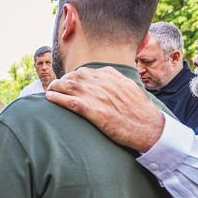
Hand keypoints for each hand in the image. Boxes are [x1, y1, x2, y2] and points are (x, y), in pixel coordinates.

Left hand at [46, 66, 164, 152]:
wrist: (148, 126)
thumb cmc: (140, 110)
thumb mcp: (129, 87)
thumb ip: (116, 79)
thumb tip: (106, 74)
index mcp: (111, 77)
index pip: (85, 72)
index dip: (73, 76)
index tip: (67, 81)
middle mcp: (102, 83)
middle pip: (74, 76)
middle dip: (62, 80)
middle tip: (55, 86)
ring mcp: (97, 97)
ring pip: (69, 86)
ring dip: (55, 87)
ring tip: (49, 90)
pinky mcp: (94, 111)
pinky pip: (70, 102)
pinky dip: (57, 98)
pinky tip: (49, 98)